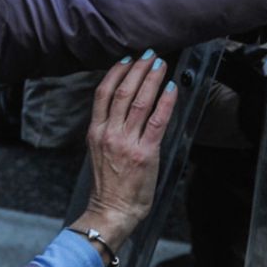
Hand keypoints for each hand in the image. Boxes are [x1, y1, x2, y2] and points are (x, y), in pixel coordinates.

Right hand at [70, 50, 177, 254]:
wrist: (111, 212)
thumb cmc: (108, 187)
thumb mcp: (99, 152)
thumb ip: (109, 130)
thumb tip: (124, 110)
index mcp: (96, 132)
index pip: (103, 93)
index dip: (116, 72)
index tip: (126, 59)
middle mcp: (110, 133)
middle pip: (123, 92)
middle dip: (137, 69)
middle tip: (149, 54)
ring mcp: (127, 142)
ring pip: (140, 101)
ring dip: (151, 79)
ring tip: (160, 64)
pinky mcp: (145, 153)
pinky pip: (157, 121)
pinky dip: (165, 101)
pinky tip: (171, 88)